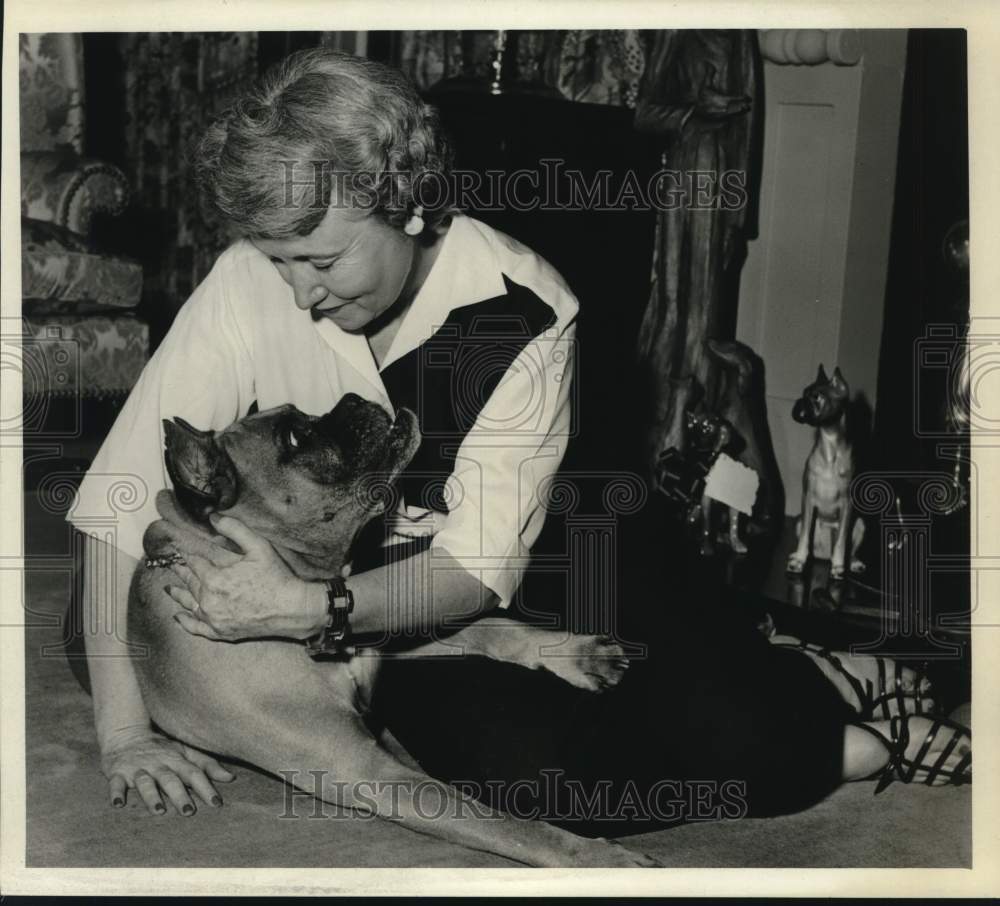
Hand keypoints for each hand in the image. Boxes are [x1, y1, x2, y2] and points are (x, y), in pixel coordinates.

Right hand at [101, 725, 234, 814]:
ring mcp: (137, 768)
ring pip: (145, 782)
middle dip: (180, 795)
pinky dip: (116, 793)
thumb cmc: (162, 748)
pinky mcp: (117, 773)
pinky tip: (118, 804)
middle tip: (189, 812)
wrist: (126, 734)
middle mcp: (158, 763)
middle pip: (170, 779)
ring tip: (159, 811)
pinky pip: (115, 783)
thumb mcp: (185, 752)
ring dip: (151, 796)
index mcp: (176, 759)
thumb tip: (230, 778)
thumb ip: (206, 765)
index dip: (206, 787)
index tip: (217, 804)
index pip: (194, 773)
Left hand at [166, 514, 327, 641]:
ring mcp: (213, 618)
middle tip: (171, 566)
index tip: (178, 550)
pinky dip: (185, 622)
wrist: (291, 609)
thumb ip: (234, 529)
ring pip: (189, 604)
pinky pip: (196, 628)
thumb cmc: (276, 577)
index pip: (194, 563)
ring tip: (168, 589)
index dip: (186, 555)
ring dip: (178, 595)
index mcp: (214, 579)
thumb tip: (213, 517)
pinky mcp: (220, 632)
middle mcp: (209, 600)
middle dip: (180, 572)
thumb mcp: (258, 546)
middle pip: (189, 583)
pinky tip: (179, 616)